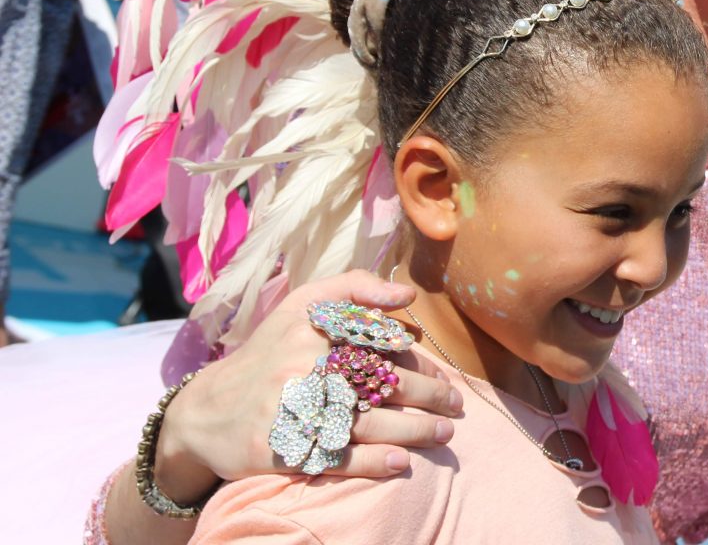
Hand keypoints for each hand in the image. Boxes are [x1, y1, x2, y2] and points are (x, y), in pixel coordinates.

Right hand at [155, 270, 463, 501]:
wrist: (206, 410)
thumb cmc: (270, 351)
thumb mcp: (304, 305)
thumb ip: (356, 289)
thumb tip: (408, 295)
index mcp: (316, 331)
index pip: (383, 346)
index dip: (421, 364)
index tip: (446, 377)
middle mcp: (305, 368)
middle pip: (382, 385)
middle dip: (429, 397)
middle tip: (456, 406)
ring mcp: (293, 411)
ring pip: (368, 424)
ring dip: (414, 431)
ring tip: (443, 433)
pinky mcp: (283, 450)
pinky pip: (338, 459)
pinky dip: (374, 463)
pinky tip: (402, 462)